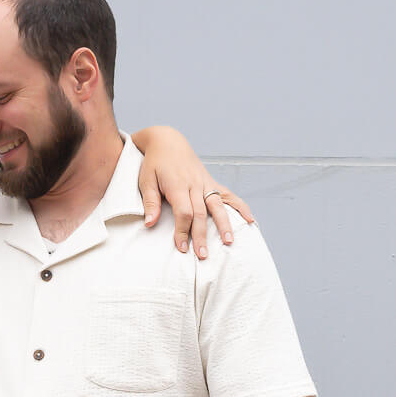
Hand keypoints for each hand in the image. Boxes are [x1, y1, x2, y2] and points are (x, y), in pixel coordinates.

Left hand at [136, 131, 253, 260]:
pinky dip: (240, 207)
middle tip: (203, 255)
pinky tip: (249, 220)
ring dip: (224, 225)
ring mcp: (205, 183)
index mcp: (178, 185)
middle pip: (201, 213)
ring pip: (217, 206)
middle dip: (202, 235)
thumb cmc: (154, 163)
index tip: (182, 248)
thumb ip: (150, 202)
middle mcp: (195, 184)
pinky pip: (228, 195)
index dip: (183, 231)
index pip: (184, 212)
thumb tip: (149, 223)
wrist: (168, 141)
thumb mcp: (146, 180)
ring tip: (229, 242)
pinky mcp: (211, 182)